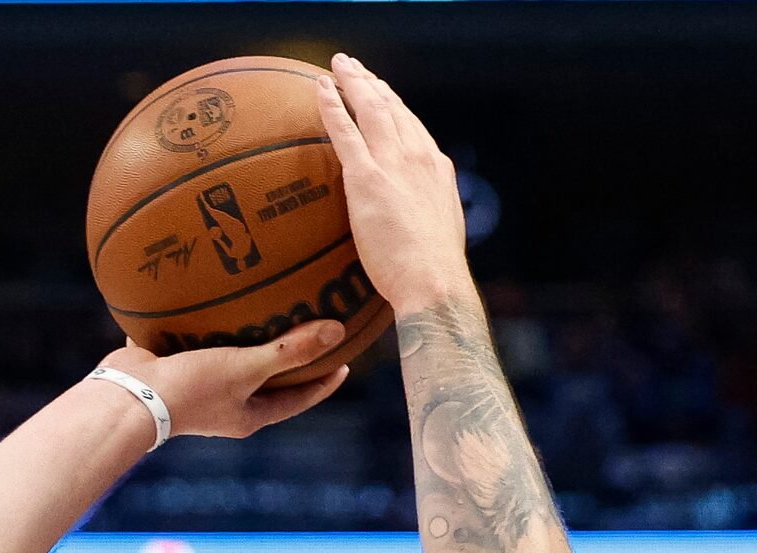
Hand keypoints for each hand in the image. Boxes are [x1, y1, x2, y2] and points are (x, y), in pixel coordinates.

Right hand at [104, 322, 352, 440]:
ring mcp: (193, 387)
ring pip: (227, 360)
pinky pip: (191, 341)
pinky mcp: (167, 367)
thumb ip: (289, 350)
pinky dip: (201, 323)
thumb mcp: (246, 368)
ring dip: (243, 340)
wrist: (126, 397)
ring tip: (262, 310)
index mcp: (245, 414)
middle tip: (312, 333)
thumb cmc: (189, 389)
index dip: (323, 382)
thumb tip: (338, 330)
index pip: (296, 400)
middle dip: (287, 361)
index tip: (345, 364)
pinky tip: (206, 298)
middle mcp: (221, 404)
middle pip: (265, 382)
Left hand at [316, 53, 474, 312]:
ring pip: (371, 109)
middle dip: (371, 83)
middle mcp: (419, 156)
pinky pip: (345, 131)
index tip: (380, 91)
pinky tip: (319, 89)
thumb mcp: (434, 232)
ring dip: (352, 82)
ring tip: (336, 66)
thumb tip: (409, 218)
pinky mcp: (368, 177)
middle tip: (352, 66)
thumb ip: (420, 213)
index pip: (412, 126)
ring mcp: (394, 163)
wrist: (433, 281)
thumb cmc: (430, 272)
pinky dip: (332, 105)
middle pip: (392, 108)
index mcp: (436, 168)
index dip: (394, 104)